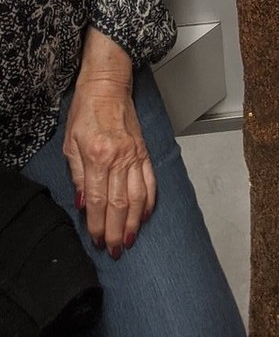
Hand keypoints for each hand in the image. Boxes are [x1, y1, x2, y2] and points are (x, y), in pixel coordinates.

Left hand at [64, 37, 155, 258]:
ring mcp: (135, 155)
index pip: (97, 200)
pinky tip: (147, 215)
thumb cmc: (85, 110)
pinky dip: (150, 200)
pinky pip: (150, 180)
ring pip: (138, 197)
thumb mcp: (70, 143)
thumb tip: (81, 203)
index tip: (97, 241)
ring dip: (135, 222)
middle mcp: (119, 158)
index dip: (97, 225)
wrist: (108, 85)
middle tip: (115, 251)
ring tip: (130, 240)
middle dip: (117, 231)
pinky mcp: (144, 151)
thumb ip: (76, 174)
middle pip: (119, 204)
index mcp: (97, 156)